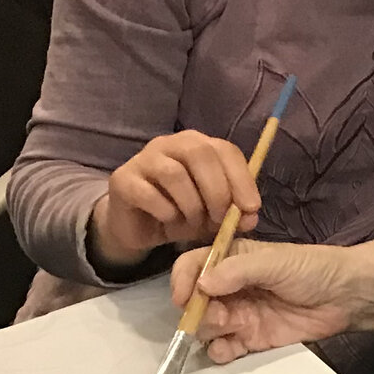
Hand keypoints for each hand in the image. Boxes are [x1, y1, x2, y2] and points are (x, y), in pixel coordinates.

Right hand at [90, 131, 260, 270]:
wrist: (139, 229)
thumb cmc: (181, 215)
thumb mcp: (214, 217)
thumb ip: (234, 213)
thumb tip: (251, 217)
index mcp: (197, 146)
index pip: (225, 150)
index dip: (242, 178)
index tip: (251, 208)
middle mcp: (170, 144)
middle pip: (200, 153)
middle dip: (217, 190)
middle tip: (220, 218)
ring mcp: (143, 159)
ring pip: (174, 173)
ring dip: (191, 205)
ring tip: (193, 222)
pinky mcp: (122, 179)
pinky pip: (148, 193)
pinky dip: (166, 212)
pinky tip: (170, 221)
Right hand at [170, 237, 364, 362]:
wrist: (347, 296)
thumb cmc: (312, 269)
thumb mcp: (274, 261)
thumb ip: (236, 270)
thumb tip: (202, 284)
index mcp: (231, 260)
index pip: (192, 267)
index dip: (183, 281)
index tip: (185, 297)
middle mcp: (229, 288)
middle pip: (194, 301)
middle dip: (197, 310)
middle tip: (219, 314)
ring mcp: (240, 314)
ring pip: (206, 326)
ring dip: (209, 329)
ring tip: (233, 326)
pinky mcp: (252, 339)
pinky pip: (225, 348)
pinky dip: (220, 351)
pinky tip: (228, 349)